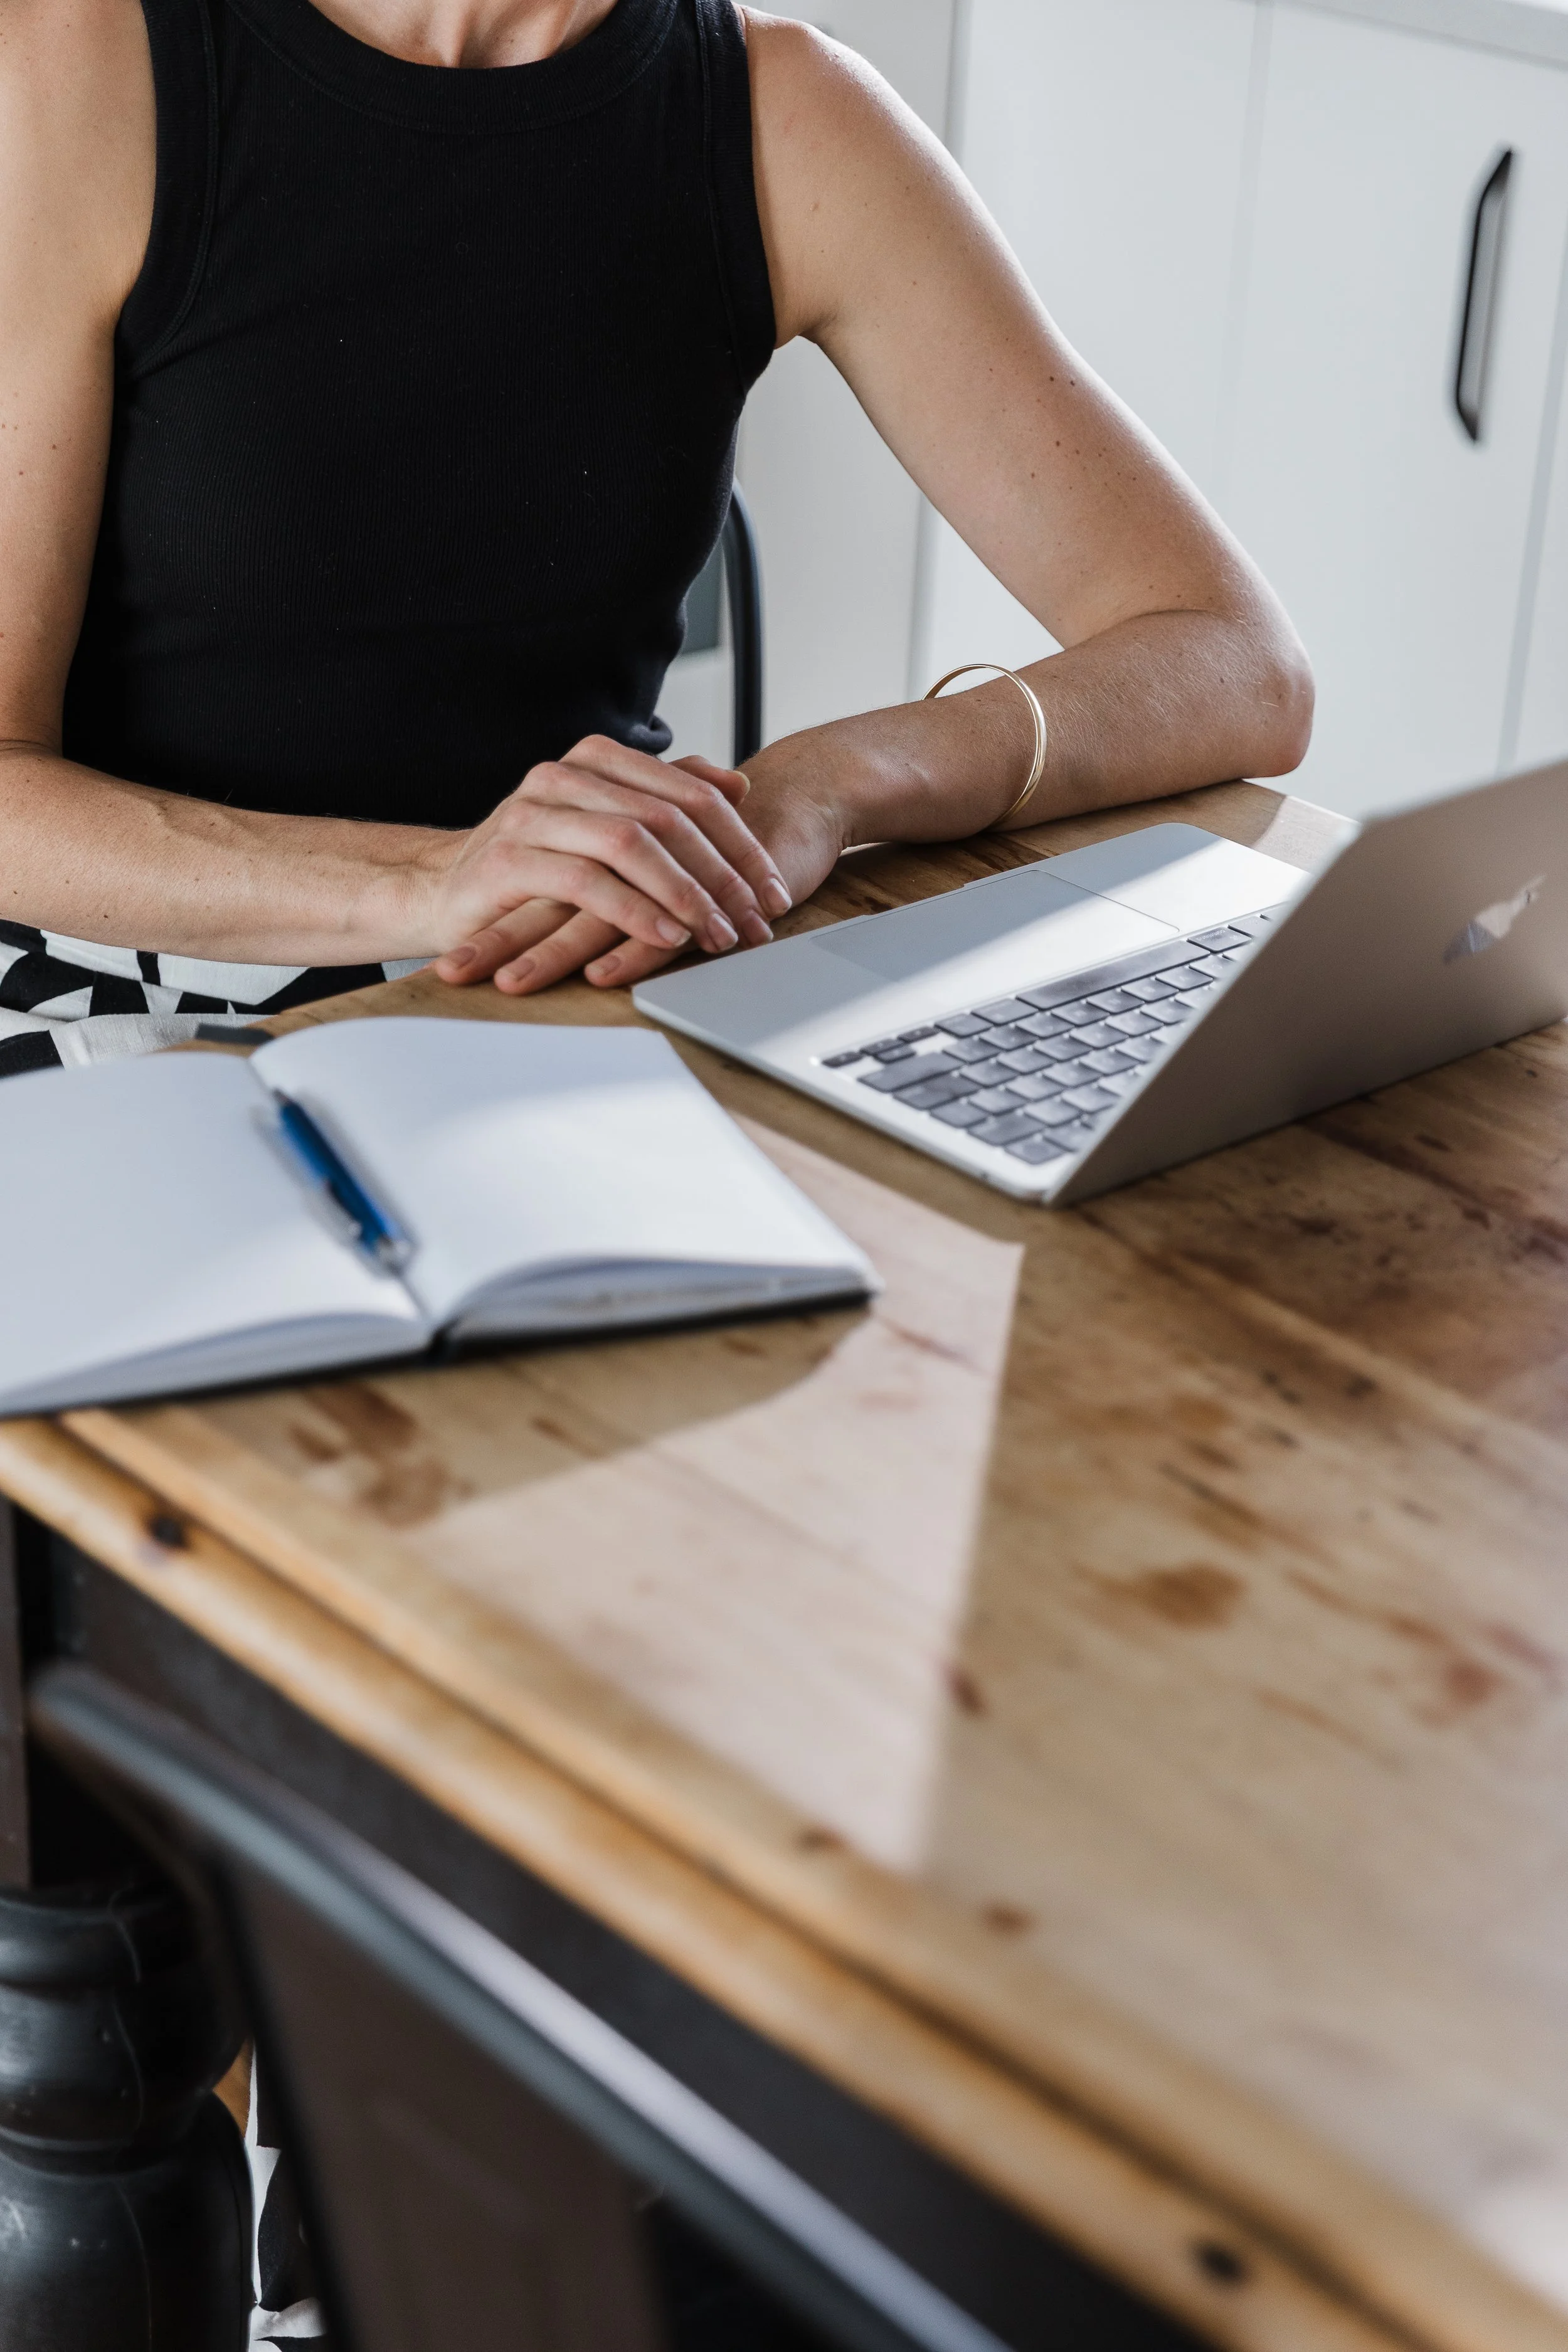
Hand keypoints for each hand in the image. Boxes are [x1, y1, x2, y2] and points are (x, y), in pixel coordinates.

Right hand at [421, 736, 793, 987]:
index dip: (740, 845)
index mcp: (596, 760)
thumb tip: (735, 783)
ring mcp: (533, 813)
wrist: (440, 892)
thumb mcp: (605, 827)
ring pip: (631, 842)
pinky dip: (633, 910)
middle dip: (722, 875)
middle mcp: (565, 776)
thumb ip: (663, 798)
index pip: (690, 794)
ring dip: (684, 894)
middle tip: (756, 921)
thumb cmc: (532, 867)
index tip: (773, 891)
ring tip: (718, 933)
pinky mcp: (509, 859)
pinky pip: (586, 882)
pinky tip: (666, 937)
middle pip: (668, 817)